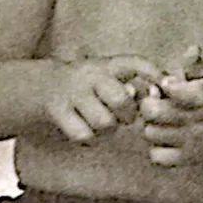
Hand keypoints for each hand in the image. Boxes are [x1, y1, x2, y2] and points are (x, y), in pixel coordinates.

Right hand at [45, 55, 162, 143]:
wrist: (40, 84)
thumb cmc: (87, 86)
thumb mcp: (109, 77)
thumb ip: (134, 85)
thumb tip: (159, 94)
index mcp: (108, 64)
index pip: (136, 63)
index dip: (154, 74)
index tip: (163, 87)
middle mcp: (91, 75)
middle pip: (121, 100)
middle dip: (128, 115)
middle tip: (124, 117)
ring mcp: (73, 92)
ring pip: (104, 122)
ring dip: (108, 130)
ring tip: (104, 123)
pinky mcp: (57, 110)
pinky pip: (84, 135)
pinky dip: (89, 138)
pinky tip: (87, 130)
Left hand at [139, 46, 202, 166]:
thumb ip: (198, 65)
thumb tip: (191, 49)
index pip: (177, 91)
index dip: (168, 85)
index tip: (169, 84)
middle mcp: (197, 121)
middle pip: (153, 111)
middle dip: (150, 103)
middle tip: (157, 102)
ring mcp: (191, 142)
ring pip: (151, 133)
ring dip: (152, 125)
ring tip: (162, 121)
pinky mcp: (188, 159)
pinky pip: (157, 156)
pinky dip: (157, 148)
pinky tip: (167, 140)